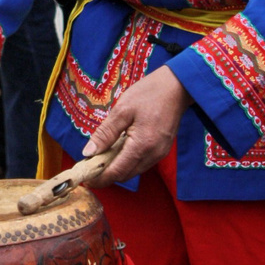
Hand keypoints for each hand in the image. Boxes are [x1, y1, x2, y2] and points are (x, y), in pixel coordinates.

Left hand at [81, 66, 192, 185]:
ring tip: (103, 157)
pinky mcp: (162, 149)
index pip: (117, 172)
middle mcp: (153, 155)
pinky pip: (142, 163)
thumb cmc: (149, 93)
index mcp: (142, 145)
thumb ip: (105, 133)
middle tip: (91, 166)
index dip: (100, 178)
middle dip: (107, 175)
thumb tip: (88, 153)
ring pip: (134, 171)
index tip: (86, 179)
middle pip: (125, 175)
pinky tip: (119, 150)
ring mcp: (160, 153)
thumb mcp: (122, 109)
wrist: (177, 86)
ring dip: (118, 169)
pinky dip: (128, 162)